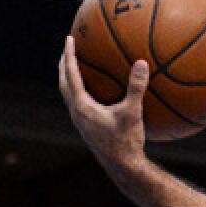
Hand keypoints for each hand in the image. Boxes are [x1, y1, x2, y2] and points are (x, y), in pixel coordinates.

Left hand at [57, 35, 148, 167]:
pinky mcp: (88, 129)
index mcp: (82, 106)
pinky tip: (94, 95)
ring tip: (75, 69)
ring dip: (69, 79)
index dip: (69, 55)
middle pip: (63, 83)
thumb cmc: (126, 141)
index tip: (69, 39)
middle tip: (67, 50)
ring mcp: (80, 122)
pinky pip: (78, 104)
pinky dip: (80, 92)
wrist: (122, 167)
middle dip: (64, 65)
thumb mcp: (133, 112)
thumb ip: (136, 87)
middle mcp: (76, 113)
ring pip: (68, 95)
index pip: (71, 74)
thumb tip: (142, 63)